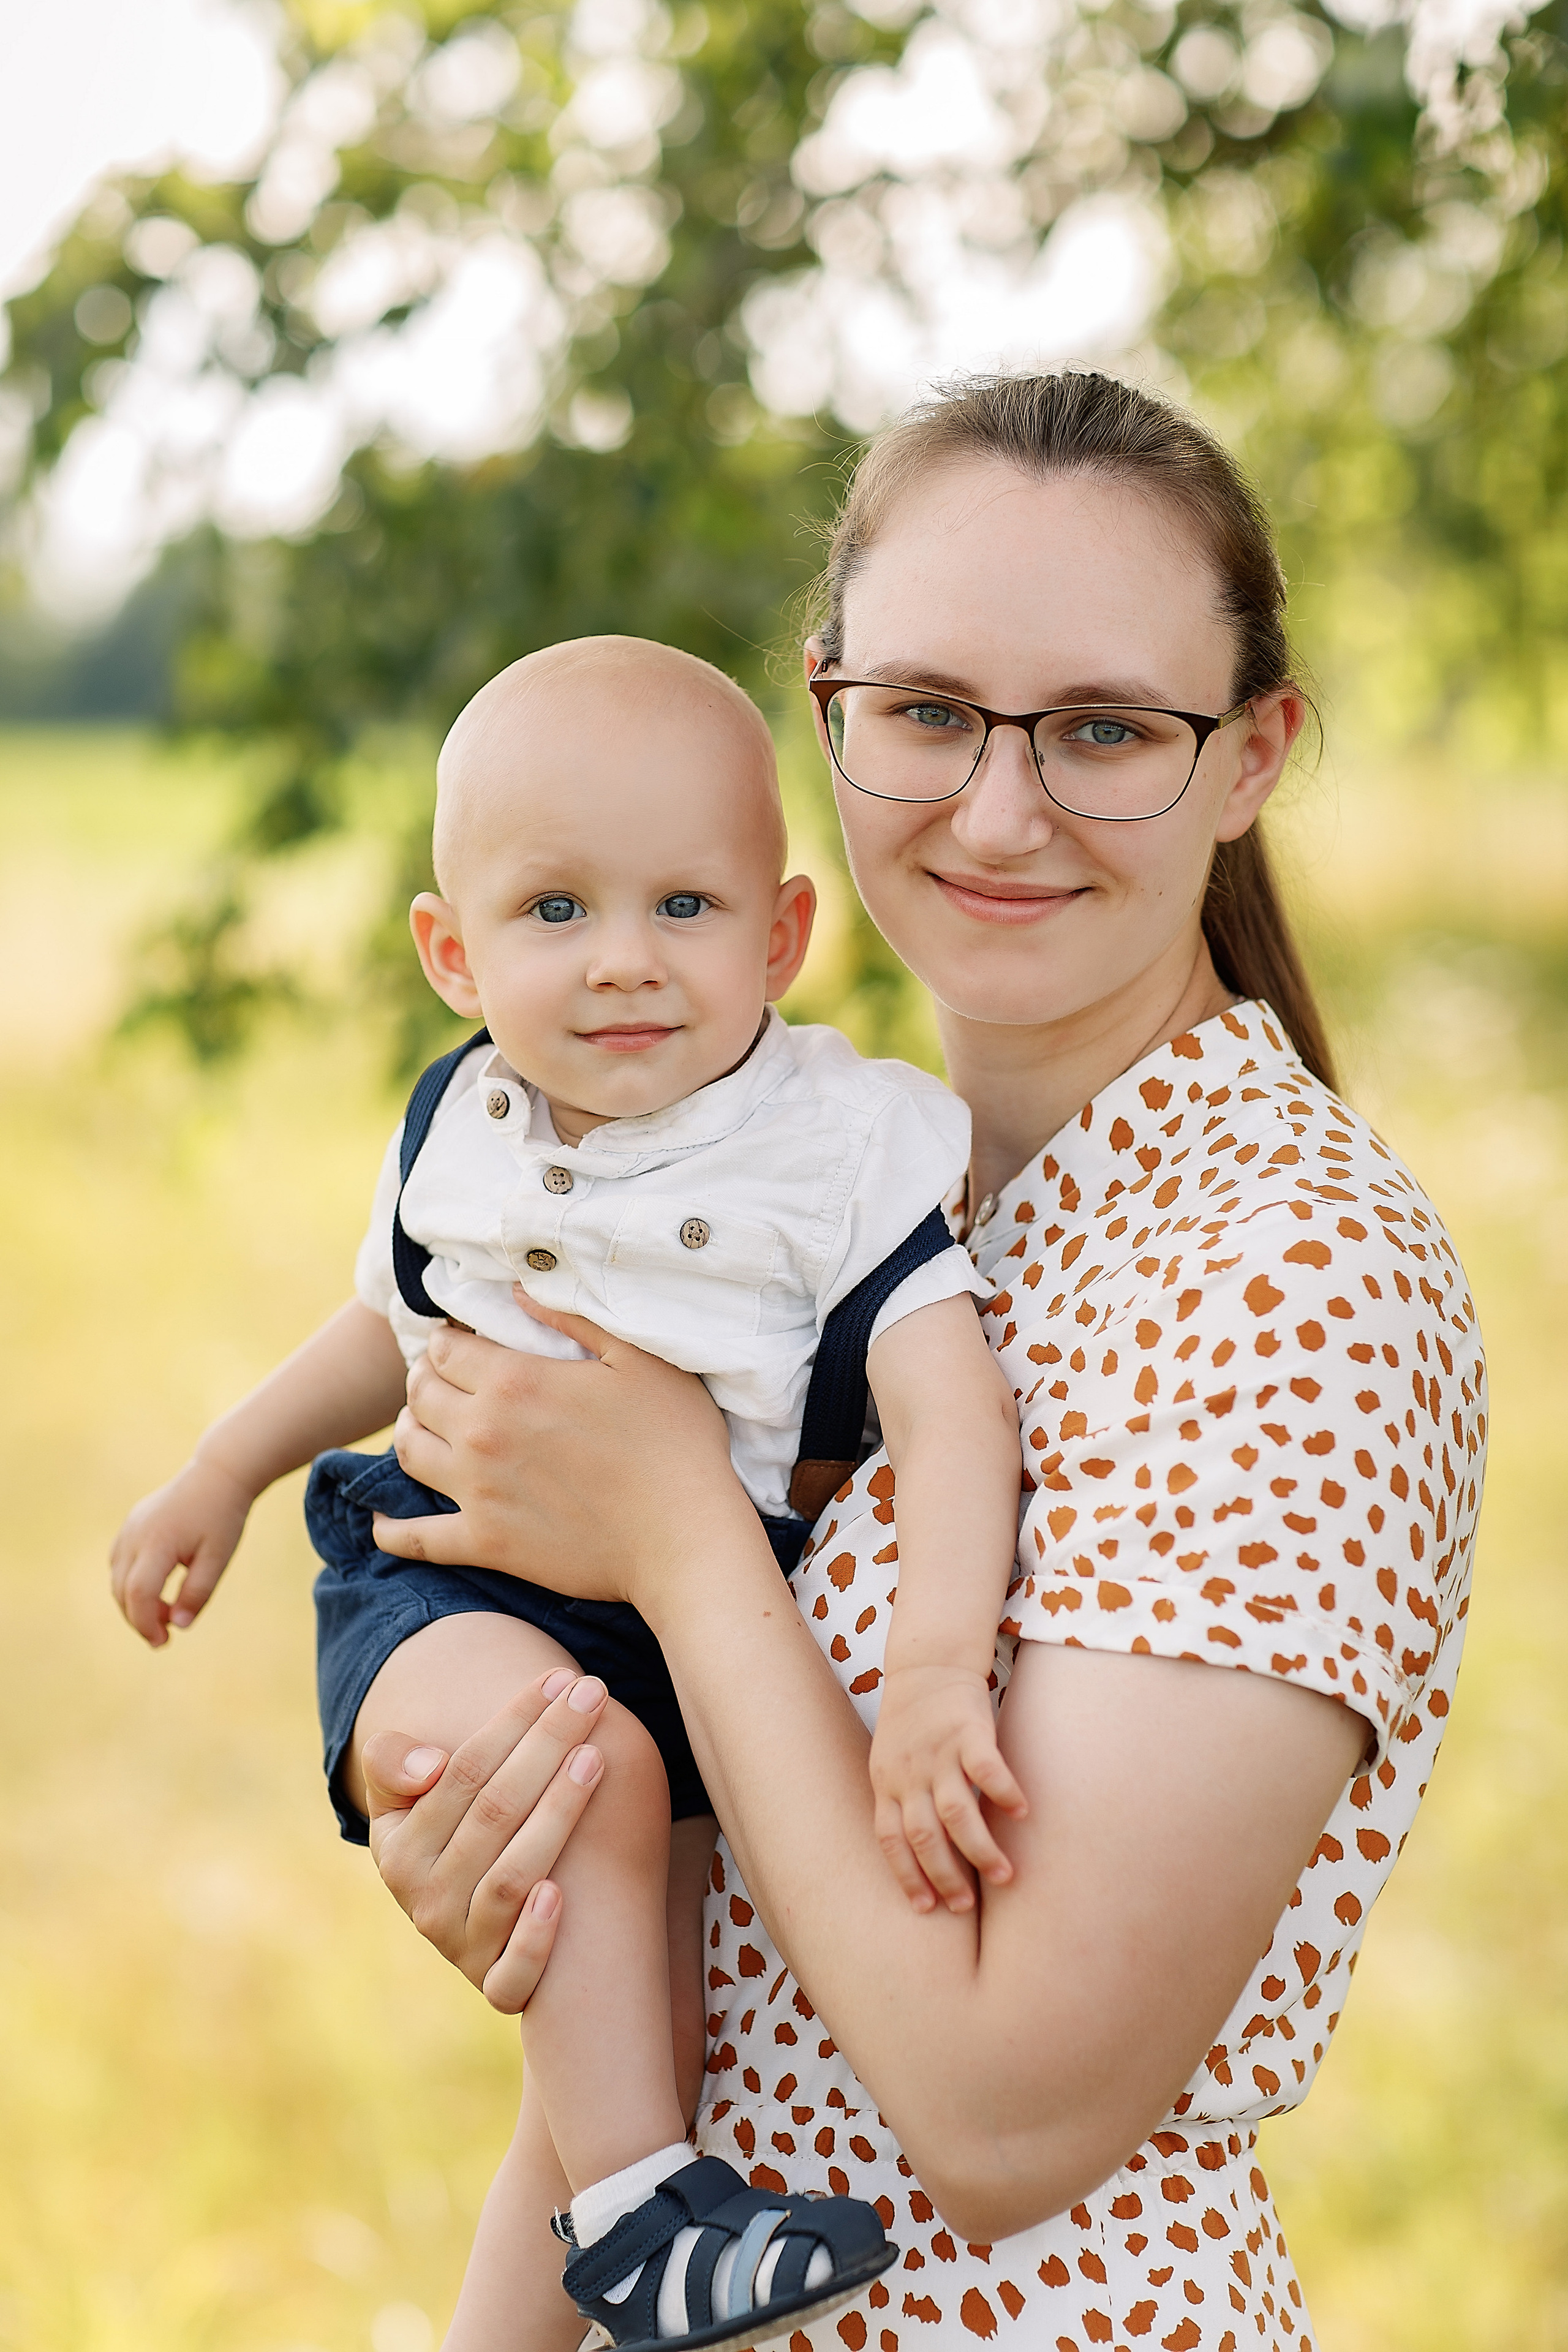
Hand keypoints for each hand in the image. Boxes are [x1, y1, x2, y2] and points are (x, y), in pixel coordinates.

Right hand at [110, 1457, 254, 1645]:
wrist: (218, 1475)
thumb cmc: (222, 1517)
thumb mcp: (218, 1557)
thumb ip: (198, 1592)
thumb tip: (178, 1625)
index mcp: (158, 1542)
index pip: (138, 1594)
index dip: (145, 1623)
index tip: (163, 1642)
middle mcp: (135, 1535)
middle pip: (122, 1590)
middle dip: (140, 1619)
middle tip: (164, 1637)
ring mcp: (129, 1528)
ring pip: (116, 1579)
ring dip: (134, 1603)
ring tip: (165, 1614)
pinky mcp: (130, 1525)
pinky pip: (119, 1563)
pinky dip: (131, 1583)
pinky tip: (156, 1590)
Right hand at [363, 1667, 611, 2011]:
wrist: (471, 1925)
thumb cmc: (452, 1835)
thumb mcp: (404, 1800)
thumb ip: (395, 1764)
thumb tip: (430, 1766)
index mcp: (398, 1850)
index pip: (462, 1773)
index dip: (512, 1720)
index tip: (559, 1679)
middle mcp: (423, 1902)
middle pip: (495, 1813)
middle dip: (547, 1745)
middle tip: (593, 1694)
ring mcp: (461, 1947)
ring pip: (511, 1878)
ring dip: (556, 1817)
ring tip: (596, 1757)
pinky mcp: (497, 1987)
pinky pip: (513, 1974)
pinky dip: (536, 1936)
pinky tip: (563, 1891)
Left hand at [369, 1303, 743, 1608]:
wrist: (684, 1537)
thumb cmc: (674, 1442)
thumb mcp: (637, 1358)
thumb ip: (572, 1317)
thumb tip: (518, 1289)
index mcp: (515, 1381)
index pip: (447, 1348)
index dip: (449, 1340)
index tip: (462, 1343)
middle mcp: (482, 1433)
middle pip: (419, 1394)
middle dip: (423, 1379)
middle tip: (443, 1380)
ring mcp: (477, 1492)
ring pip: (408, 1451)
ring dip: (407, 1432)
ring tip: (421, 1427)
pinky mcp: (485, 1544)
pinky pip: (414, 1537)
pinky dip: (390, 1529)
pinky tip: (383, 1522)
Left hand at [870, 1665, 1028, 1914]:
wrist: (926, 1666)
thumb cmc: (911, 1725)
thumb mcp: (890, 1764)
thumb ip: (902, 1804)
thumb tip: (921, 1858)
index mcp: (887, 1784)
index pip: (891, 1841)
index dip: (908, 1877)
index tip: (927, 1910)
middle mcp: (909, 1773)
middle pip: (924, 1836)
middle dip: (945, 1876)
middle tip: (966, 1906)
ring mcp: (938, 1753)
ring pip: (957, 1813)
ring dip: (980, 1850)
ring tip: (1004, 1877)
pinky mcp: (968, 1731)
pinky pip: (988, 1769)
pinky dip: (1005, 1794)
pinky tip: (1022, 1814)